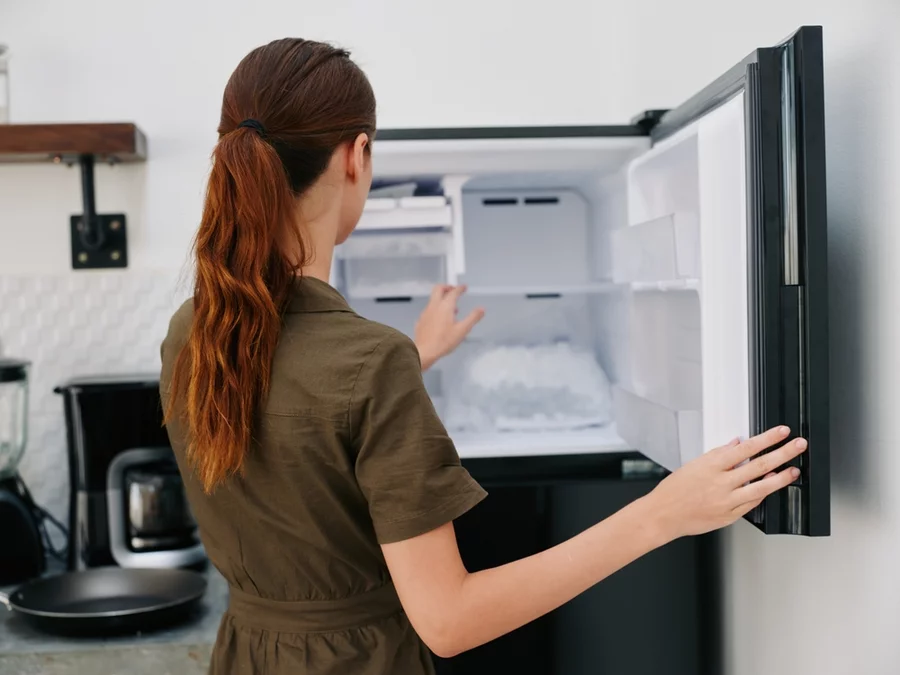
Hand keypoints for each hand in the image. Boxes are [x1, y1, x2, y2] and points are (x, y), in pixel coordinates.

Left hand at [415, 285, 484, 370]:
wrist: (424, 351)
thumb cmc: (444, 341)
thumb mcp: (462, 330)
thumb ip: (473, 318)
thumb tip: (481, 309)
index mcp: (445, 306)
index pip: (453, 292)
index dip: (460, 288)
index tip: (464, 287)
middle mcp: (434, 306)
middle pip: (438, 289)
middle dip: (447, 287)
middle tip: (454, 290)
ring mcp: (426, 312)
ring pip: (433, 299)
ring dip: (442, 298)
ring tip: (451, 307)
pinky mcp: (421, 320)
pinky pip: (429, 309)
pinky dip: (436, 308)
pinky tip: (440, 318)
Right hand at [644, 426, 806, 539]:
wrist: (663, 515)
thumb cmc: (674, 490)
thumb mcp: (693, 465)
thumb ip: (718, 455)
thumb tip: (736, 444)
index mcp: (712, 466)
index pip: (746, 448)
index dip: (767, 439)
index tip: (781, 432)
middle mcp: (722, 483)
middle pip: (760, 466)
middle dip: (783, 453)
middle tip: (798, 445)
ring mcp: (728, 501)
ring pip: (761, 488)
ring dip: (781, 477)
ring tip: (794, 470)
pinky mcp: (730, 516)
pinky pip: (752, 504)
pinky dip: (763, 494)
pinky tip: (772, 487)